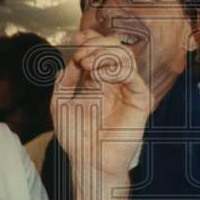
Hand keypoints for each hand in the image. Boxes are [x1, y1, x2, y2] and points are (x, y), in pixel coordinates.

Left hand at [52, 30, 150, 185]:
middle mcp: (115, 82)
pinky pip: (133, 75)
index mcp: (98, 80)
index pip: (101, 50)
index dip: (91, 38)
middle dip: (96, 44)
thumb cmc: (76, 138)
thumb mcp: (60, 104)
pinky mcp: (139, 100)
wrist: (89, 162)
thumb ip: (64, 81)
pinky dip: (116, 68)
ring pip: (126, 56)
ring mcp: (128, 89)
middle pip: (115, 47)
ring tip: (88, 64)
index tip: (77, 37)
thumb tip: (68, 61)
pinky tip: (101, 74)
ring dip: (104, 54)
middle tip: (81, 54)